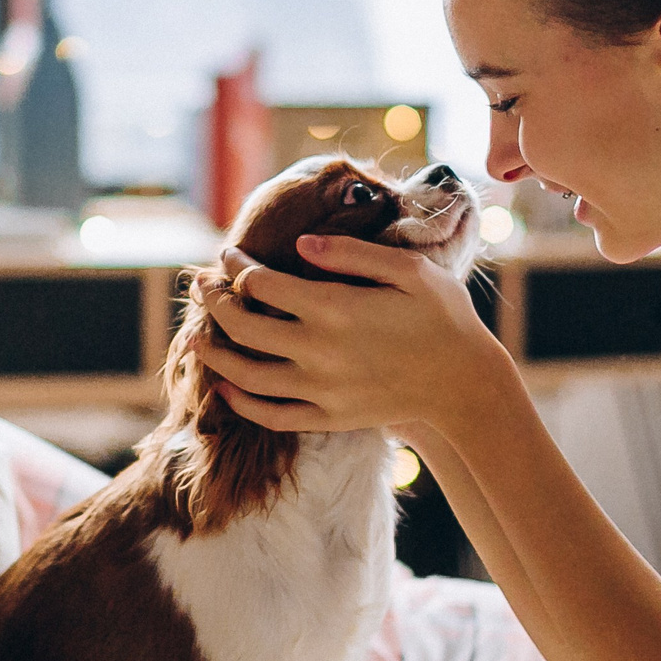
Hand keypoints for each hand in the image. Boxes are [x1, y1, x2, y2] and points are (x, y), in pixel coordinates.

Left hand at [194, 236, 511, 432]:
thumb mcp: (407, 268)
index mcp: (334, 308)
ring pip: (245, 374)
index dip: (237, 266)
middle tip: (201, 285)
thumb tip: (299, 242)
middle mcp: (317, 351)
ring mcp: (319, 390)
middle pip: (242, 325)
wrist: (465, 383)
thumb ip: (350, 252)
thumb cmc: (442, 315)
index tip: (229, 255)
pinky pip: (270, 414)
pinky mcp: (327, 417)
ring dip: (213, 354)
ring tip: (194, 336)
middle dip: (214, 301)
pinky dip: (240, 401)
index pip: (261, 284)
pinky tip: (226, 386)